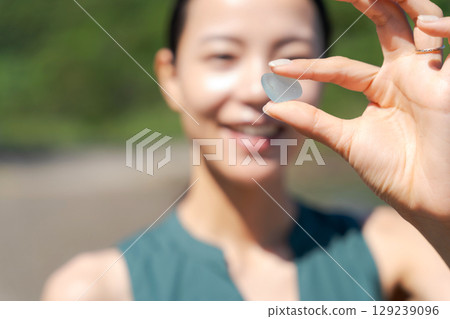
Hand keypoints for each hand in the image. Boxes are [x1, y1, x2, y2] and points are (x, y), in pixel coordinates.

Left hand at [264, 0, 449, 223]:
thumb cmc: (395, 173)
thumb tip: (271, 104)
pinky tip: (425, 24)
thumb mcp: (347, 141)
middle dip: (366, 1)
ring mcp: (432, 74)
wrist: (429, 201)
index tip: (274, 70)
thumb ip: (313, 121)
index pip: (341, 67)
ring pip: (421, 19)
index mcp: (384, 87)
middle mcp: (408, 74)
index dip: (308, 67)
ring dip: (402, 1)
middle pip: (388, 22)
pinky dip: (446, 27)